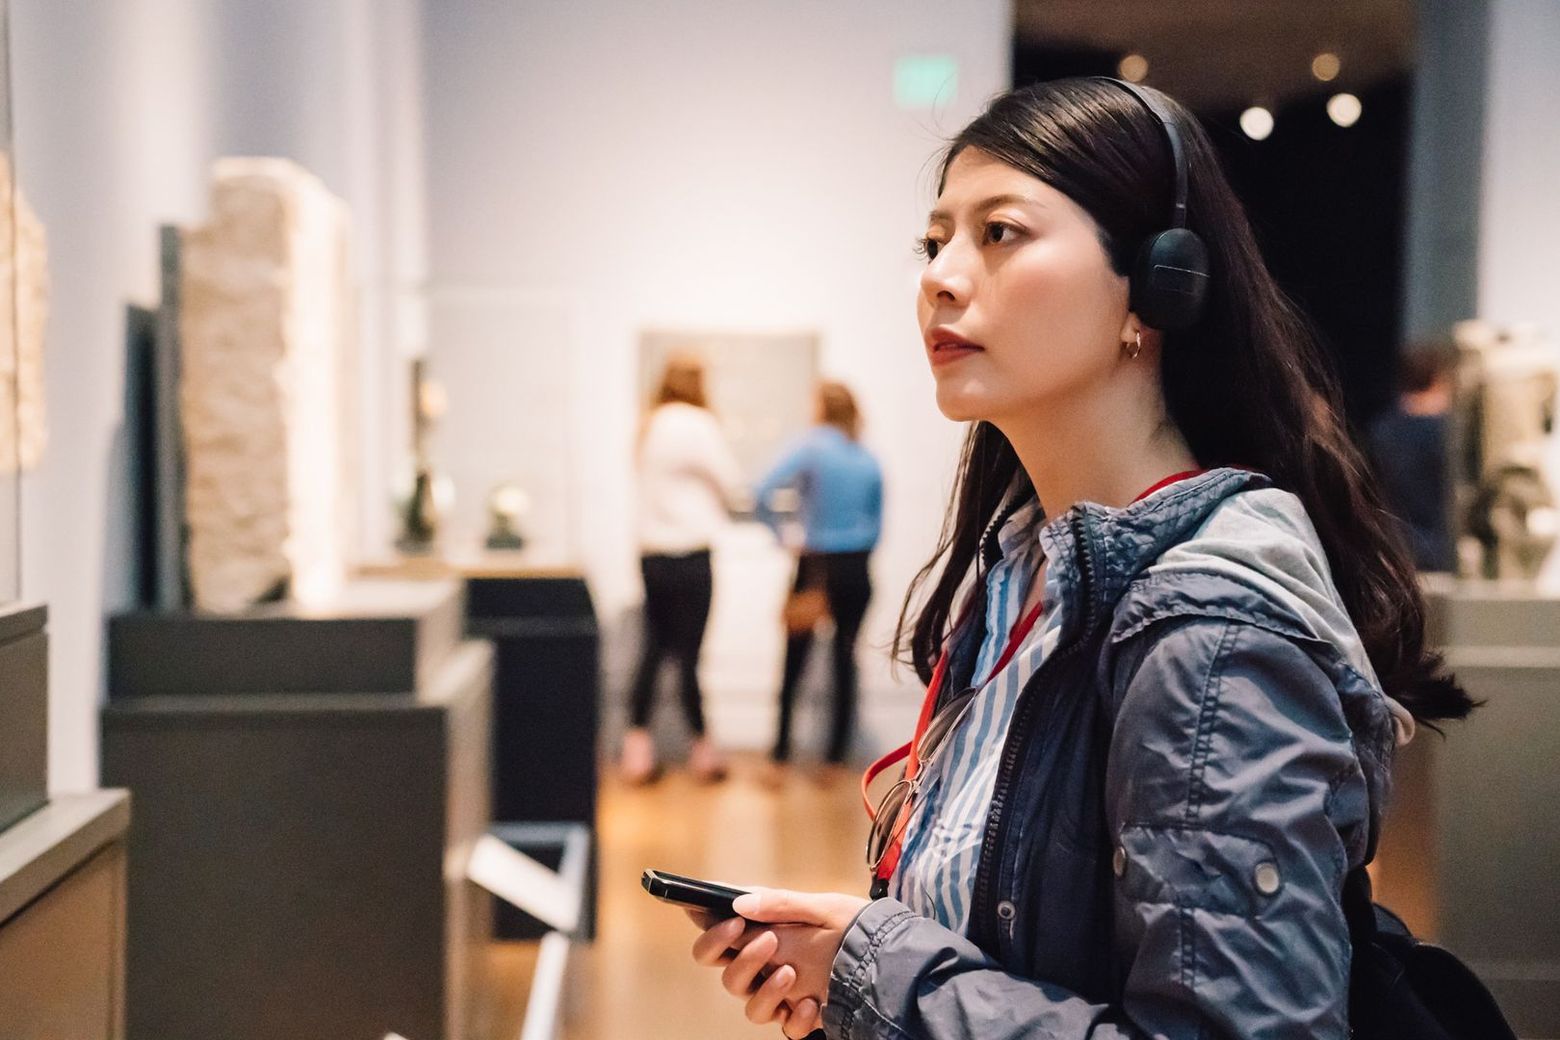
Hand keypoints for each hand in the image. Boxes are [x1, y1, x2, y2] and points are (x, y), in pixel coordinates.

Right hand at [687, 889, 868, 1038]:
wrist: (887, 955)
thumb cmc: (850, 925)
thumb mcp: (820, 907)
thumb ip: (781, 903)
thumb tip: (740, 903)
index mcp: (761, 934)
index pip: (716, 939)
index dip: (711, 934)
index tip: (731, 922)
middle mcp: (764, 967)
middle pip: (726, 976)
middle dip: (741, 959)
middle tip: (769, 940)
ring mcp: (781, 994)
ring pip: (749, 1006)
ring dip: (765, 990)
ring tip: (791, 972)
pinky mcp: (800, 1015)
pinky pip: (786, 1027)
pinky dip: (796, 1018)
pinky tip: (812, 1001)